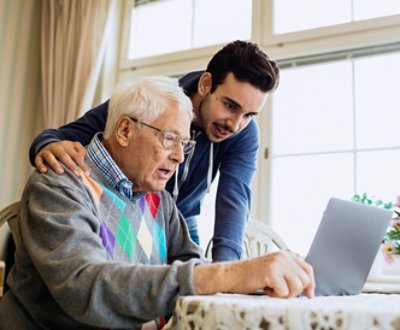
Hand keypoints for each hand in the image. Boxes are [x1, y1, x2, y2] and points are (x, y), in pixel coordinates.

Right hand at [35, 141, 87, 176]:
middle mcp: (57, 147)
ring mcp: (47, 151)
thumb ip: (81, 151)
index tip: (87, 173)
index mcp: (68, 145)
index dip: (82, 164)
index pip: (76, 155)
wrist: (48, 145)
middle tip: (77, 174)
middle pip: (64, 156)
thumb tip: (84, 158)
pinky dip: (41, 165)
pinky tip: (44, 171)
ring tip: (60, 172)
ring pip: (50, 157)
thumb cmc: (65, 150)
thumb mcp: (74, 147)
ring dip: (55, 164)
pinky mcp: (39, 156)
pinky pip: (38, 160)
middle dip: (71, 165)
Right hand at [193, 250, 314, 298]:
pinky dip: (275, 296)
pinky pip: (284, 292)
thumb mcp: (273, 269)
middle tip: (278, 291)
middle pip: (304, 280)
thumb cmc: (251, 276)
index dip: (310, 284)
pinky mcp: (271, 271)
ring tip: (271, 288)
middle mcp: (283, 255)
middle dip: (294, 291)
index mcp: (285, 254)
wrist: (231, 275)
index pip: (308, 269)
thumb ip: (289, 271)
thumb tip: (309, 285)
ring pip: (297, 287)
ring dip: (284, 294)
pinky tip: (265, 288)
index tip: (309, 295)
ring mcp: (277, 262)